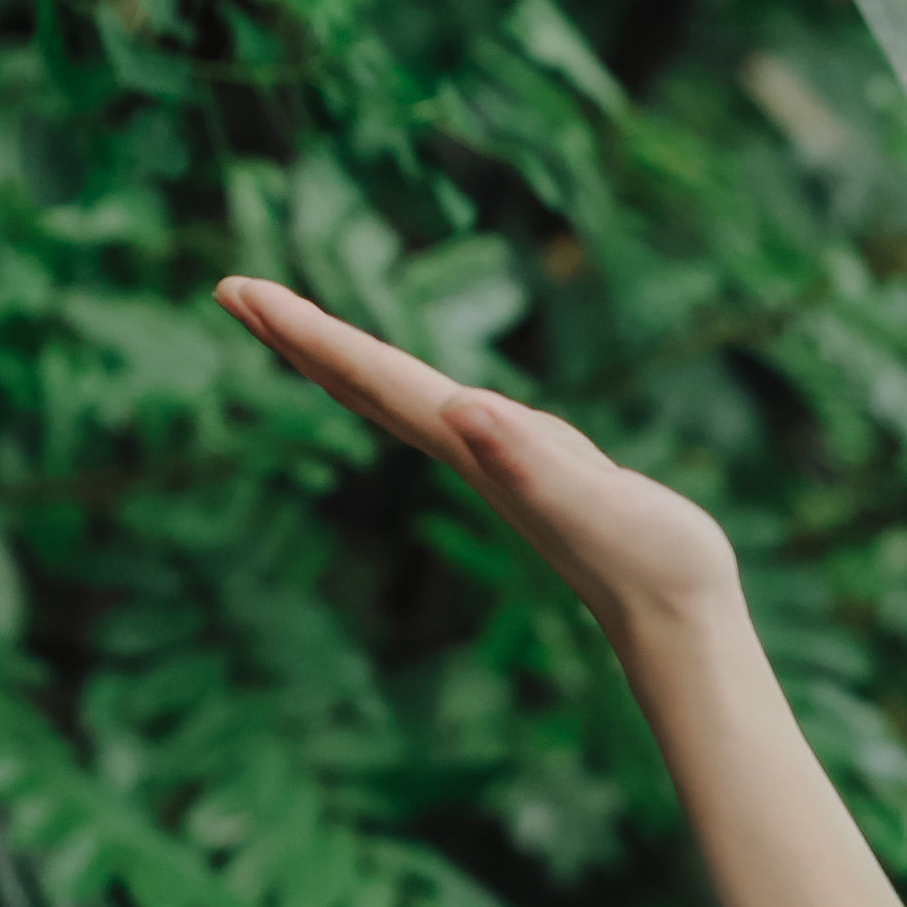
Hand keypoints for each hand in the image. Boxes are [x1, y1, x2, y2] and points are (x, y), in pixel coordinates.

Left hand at [214, 278, 739, 636]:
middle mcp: (468, 452)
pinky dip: (401, 386)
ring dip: (339, 361)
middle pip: (362, 386)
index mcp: (472, 446)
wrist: (677, 618)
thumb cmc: (649, 560)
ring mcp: (494, 461)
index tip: (240, 289)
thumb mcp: (593, 500)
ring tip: (293, 327)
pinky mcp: (526, 465)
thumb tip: (463, 408)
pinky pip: (439, 413)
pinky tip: (402, 386)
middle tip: (230, 289)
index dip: (307, 331)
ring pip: (393, 399)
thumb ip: (528, 459)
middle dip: (298, 337)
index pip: (372, 376)